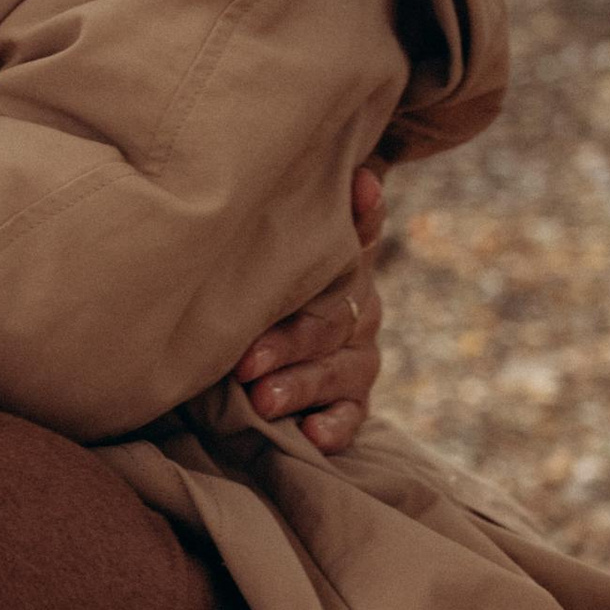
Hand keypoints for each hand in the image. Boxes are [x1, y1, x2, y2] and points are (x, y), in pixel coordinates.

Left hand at [233, 168, 387, 453]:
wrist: (250, 348)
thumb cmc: (256, 285)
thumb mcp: (266, 251)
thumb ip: (292, 218)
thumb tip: (356, 175)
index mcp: (343, 264)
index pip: (360, 232)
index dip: (363, 214)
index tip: (360, 189)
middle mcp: (356, 307)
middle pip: (334, 320)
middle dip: (290, 339)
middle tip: (246, 361)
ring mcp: (356, 357)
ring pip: (342, 370)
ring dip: (302, 385)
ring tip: (262, 399)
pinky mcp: (350, 401)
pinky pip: (352, 416)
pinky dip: (333, 427)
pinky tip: (311, 434)